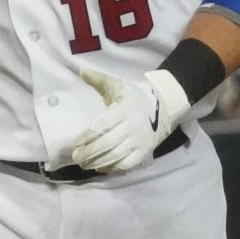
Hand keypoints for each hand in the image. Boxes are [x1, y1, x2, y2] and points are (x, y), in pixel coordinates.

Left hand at [67, 68, 189, 173]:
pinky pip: (128, 163)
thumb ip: (98, 80)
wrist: (163, 105)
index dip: (87, 136)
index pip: (102, 125)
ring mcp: (139, 140)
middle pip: (107, 143)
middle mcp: (132, 126)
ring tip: (84, 164)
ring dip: (98, 162)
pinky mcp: (145, 151)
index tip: (76, 142)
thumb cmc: (133, 96)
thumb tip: (81, 70)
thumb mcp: (117, 85)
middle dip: (89, 152)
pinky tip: (101, 167)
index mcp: (124, 109)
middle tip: (76, 157)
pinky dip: (113, 168)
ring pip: (116, 155)